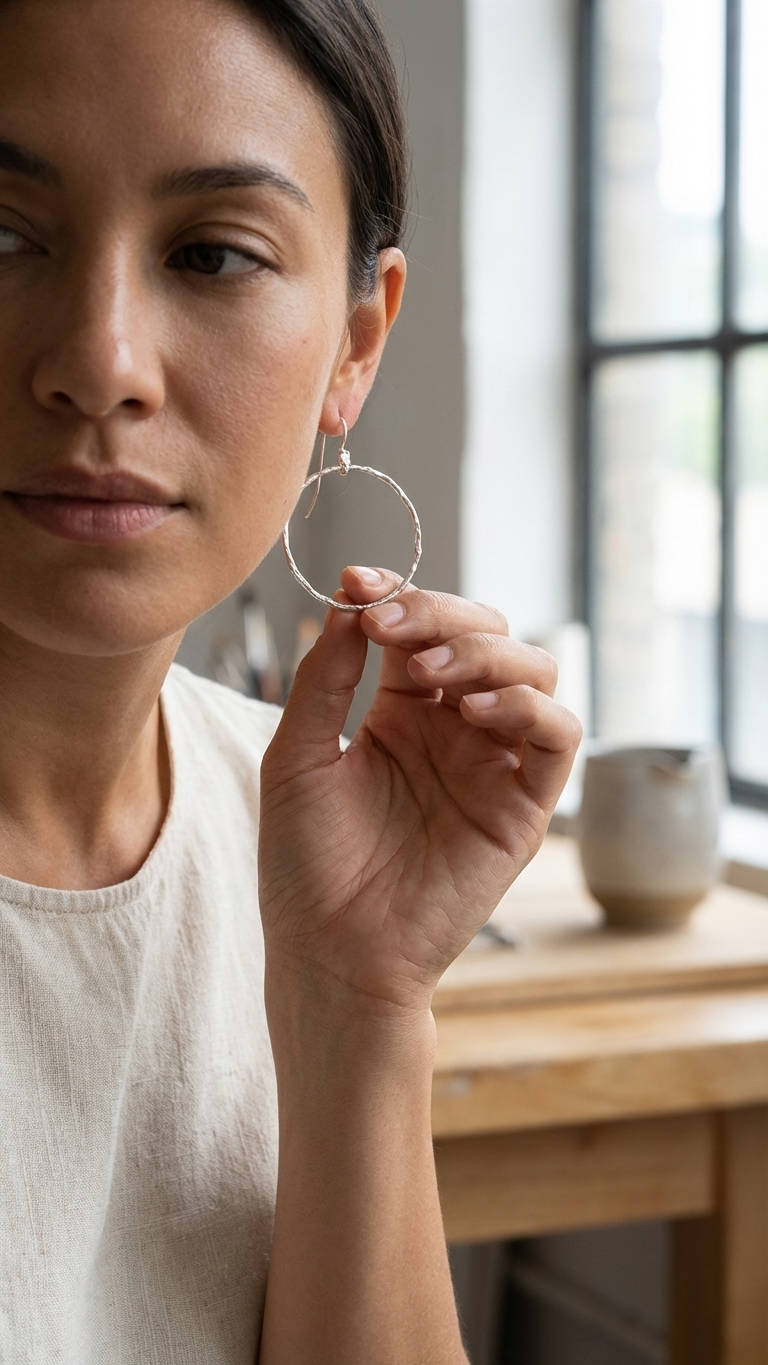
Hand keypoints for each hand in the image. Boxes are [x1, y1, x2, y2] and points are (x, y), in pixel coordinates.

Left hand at [258, 567, 581, 1015]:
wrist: (331, 953)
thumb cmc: (305, 864)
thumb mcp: (297, 756)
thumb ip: (325, 677)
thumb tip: (352, 598)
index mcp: (401, 712)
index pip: (421, 629)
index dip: (399, 594)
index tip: (360, 583)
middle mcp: (454, 729)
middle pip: (483, 636)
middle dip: (441, 612)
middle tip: (391, 623)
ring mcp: (493, 764)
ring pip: (532, 672)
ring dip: (487, 652)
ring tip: (434, 667)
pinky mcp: (524, 807)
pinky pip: (558, 737)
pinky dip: (529, 709)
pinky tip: (476, 712)